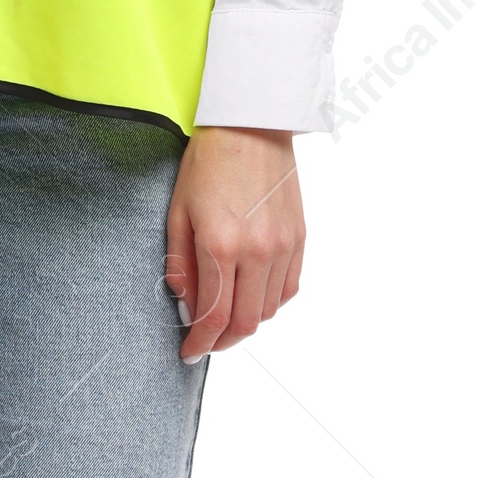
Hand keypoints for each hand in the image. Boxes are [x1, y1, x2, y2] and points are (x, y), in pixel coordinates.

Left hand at [165, 127, 303, 364]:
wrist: (250, 125)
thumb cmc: (207, 163)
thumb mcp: (177, 211)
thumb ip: (179, 263)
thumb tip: (186, 305)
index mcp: (220, 244)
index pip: (214, 316)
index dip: (201, 342)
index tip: (189, 352)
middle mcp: (257, 250)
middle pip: (246, 322)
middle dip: (223, 342)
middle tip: (206, 343)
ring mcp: (283, 245)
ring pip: (269, 310)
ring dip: (247, 323)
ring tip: (226, 319)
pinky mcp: (300, 237)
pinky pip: (289, 288)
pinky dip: (270, 302)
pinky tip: (252, 297)